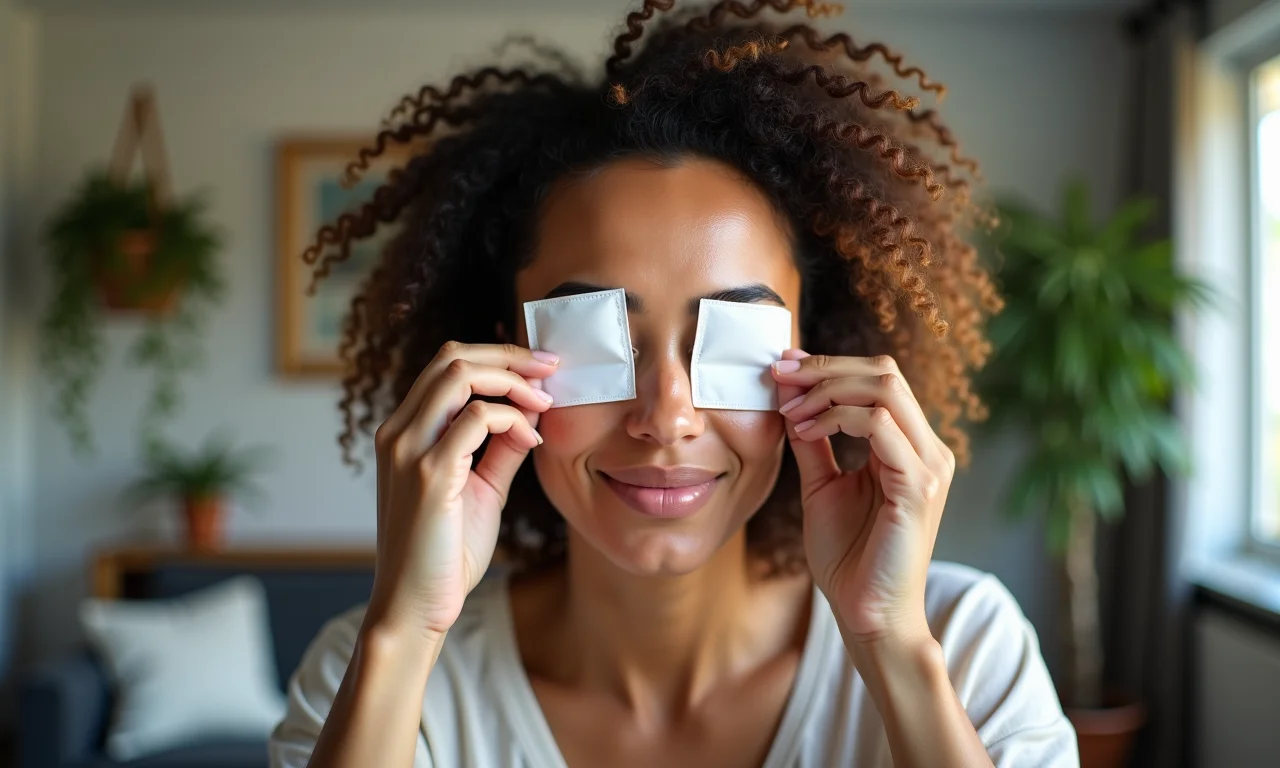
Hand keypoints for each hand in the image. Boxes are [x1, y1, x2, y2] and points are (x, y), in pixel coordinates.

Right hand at [365, 342, 557, 639]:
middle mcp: (398, 432)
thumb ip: (501, 448)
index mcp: (404, 432)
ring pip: (459, 375)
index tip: (541, 369)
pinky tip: (531, 441)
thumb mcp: (482, 488)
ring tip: (545, 402)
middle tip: (552, 369)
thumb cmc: (445, 553)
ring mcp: (408, 450)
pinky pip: (476, 418)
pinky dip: (512, 419)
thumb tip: (531, 411)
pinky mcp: (428, 474)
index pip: (446, 365)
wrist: (416, 607)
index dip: (498, 357)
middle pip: (452, 357)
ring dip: (513, 381)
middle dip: (510, 356)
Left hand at [771, 350, 955, 645]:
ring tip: (790, 408)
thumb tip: (790, 400)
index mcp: (910, 447)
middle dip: (825, 368)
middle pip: (885, 373)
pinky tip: (806, 431)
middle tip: (780, 375)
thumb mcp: (822, 485)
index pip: (879, 380)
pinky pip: (879, 426)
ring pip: (884, 389)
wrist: (867, 614)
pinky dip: (837, 418)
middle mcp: (928, 450)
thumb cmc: (848, 558)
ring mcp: (929, 466)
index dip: (829, 365)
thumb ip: (814, 442)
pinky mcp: (918, 487)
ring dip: (827, 390)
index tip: (782, 367)